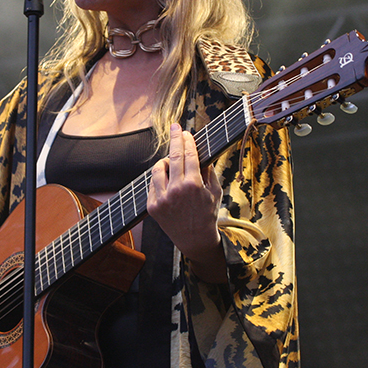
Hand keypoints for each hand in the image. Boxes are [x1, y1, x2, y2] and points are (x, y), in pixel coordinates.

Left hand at [147, 124, 226, 282]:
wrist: (195, 240)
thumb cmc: (208, 214)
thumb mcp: (214, 191)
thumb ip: (208, 171)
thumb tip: (202, 151)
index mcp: (194, 185)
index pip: (189, 155)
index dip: (187, 141)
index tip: (186, 132)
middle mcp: (176, 190)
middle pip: (172, 156)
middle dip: (174, 138)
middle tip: (175, 127)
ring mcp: (162, 198)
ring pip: (158, 168)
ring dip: (165, 161)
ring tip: (172, 162)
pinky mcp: (152, 206)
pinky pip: (153, 184)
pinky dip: (160, 179)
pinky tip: (167, 181)